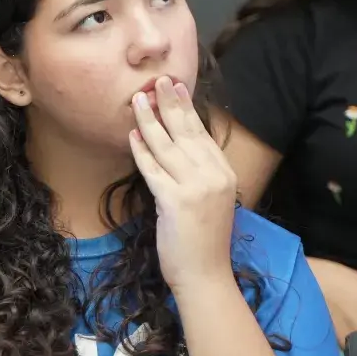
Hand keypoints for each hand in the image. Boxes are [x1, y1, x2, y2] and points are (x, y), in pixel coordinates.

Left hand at [129, 76, 239, 293]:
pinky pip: (153, 170)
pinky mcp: (176, 201)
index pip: (202, 134)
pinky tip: (132, 135)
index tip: (176, 88)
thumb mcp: (210, 201)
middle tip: (158, 80)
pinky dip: (141, 151)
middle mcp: (214, 176)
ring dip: (150, 121)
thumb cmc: (203, 242)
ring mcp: (196, 188)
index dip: (187, 109)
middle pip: (187, 133)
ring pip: (168, 147)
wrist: (206, 275)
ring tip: (138, 101)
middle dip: (171, 104)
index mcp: (225, 174)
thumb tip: (178, 150)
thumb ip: (199, 175)